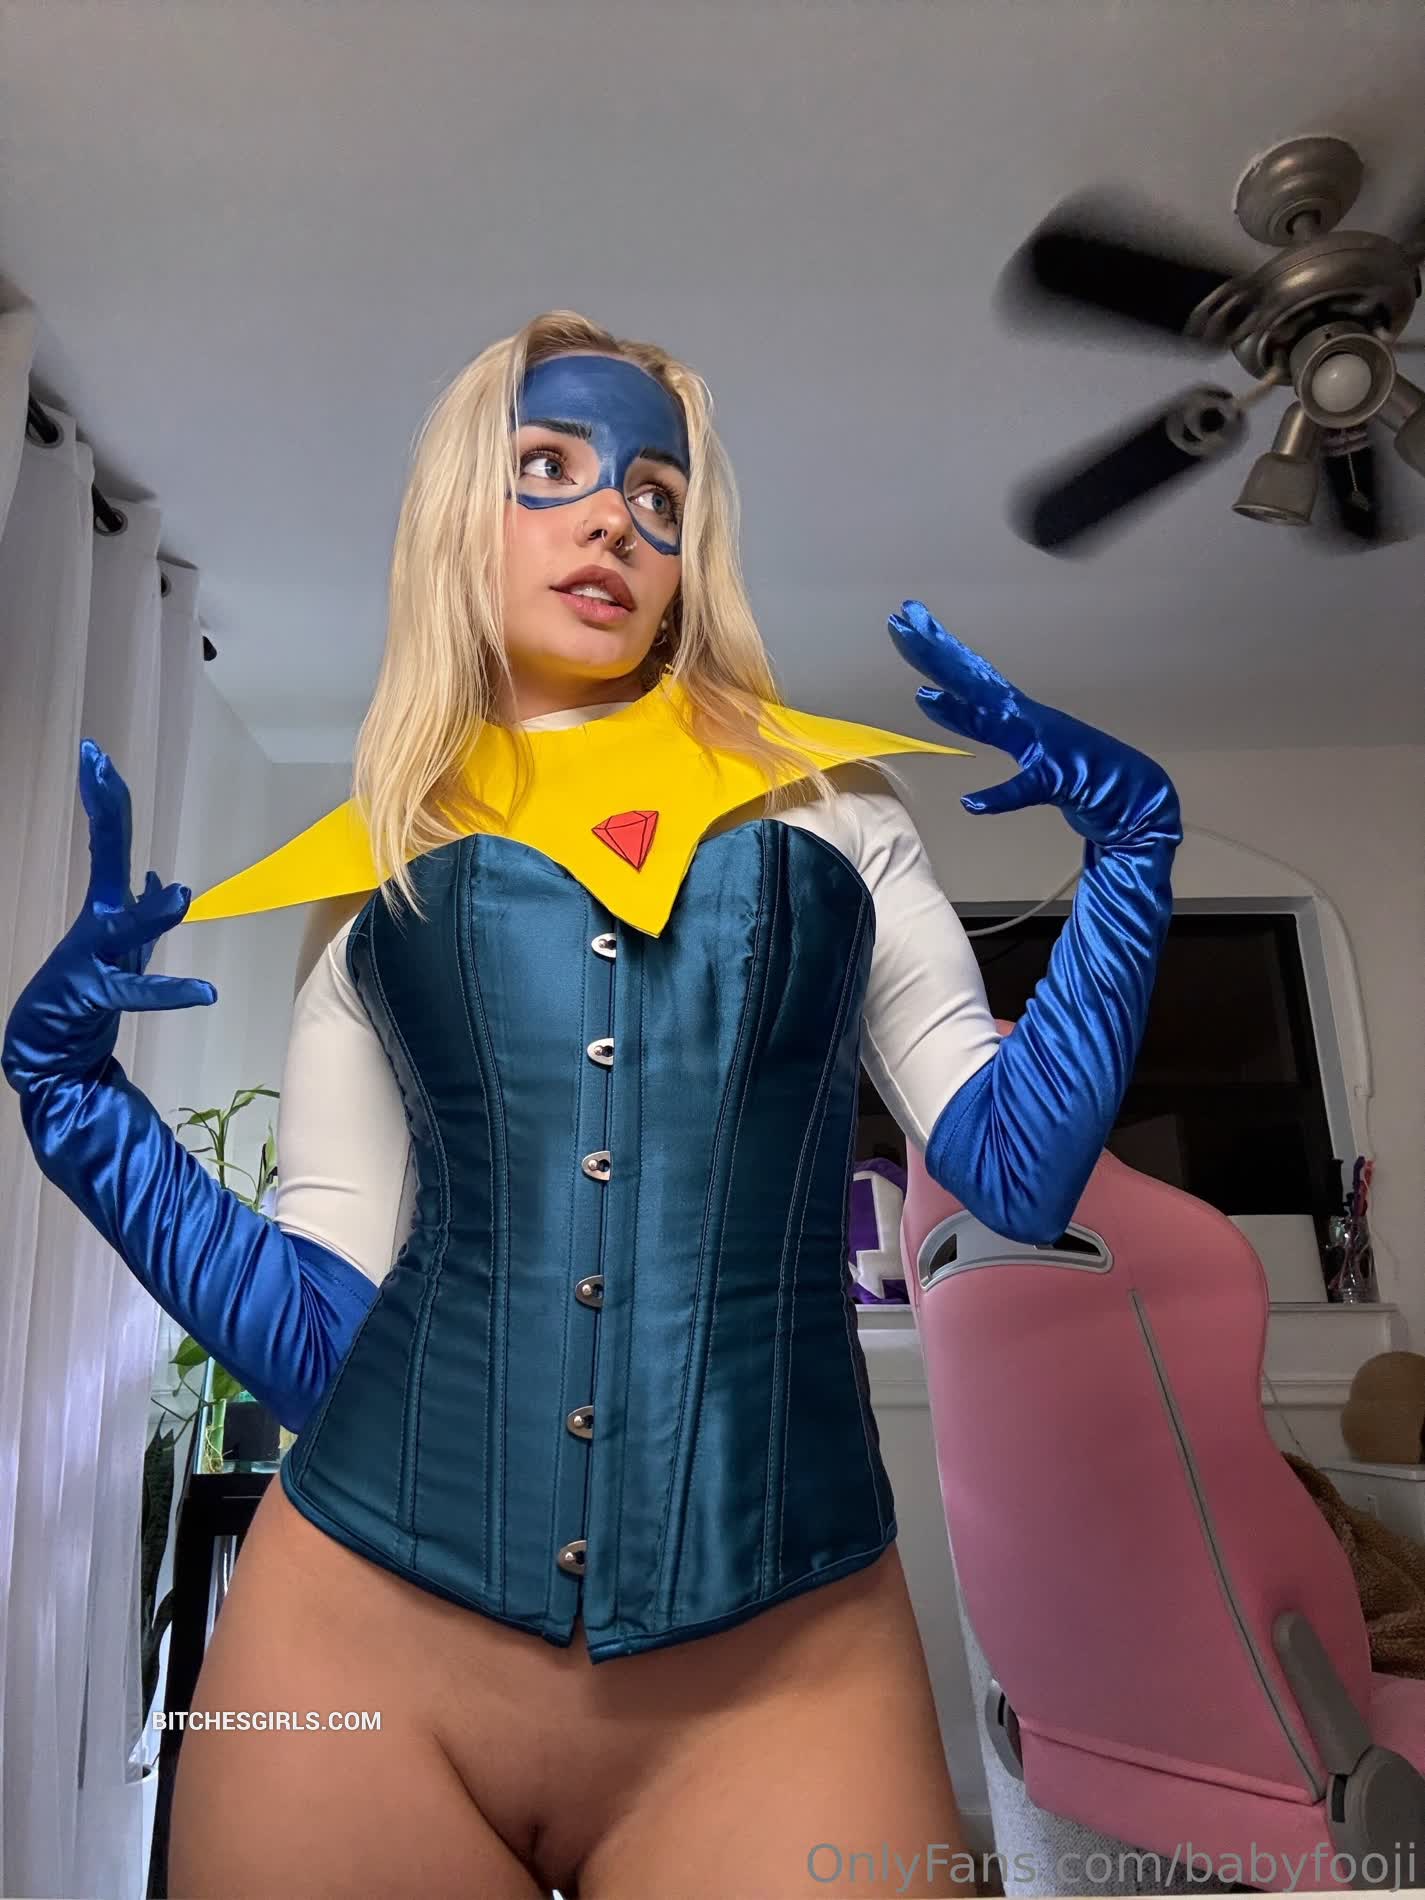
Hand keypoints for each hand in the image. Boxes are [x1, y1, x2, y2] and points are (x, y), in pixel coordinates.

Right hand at [2, 741, 215, 1088]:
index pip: (108, 842)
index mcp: (104, 908)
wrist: (51, 1052)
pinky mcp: (92, 999)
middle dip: (104, 810)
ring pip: (124, 929)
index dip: (107, 800)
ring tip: (178, 896)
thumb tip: (153, 878)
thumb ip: (137, 913)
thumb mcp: (121, 948)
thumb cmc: (87, 997)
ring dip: (150, 915)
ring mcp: (89, 959)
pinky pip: (135, 994)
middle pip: (104, 854)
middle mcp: (95, 923)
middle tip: (96, 761)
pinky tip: (204, 993)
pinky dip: (168, 993)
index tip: (98, 758)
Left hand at [887, 600, 1179, 848]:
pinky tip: (974, 802)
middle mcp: (1028, 719)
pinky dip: (1002, 796)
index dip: (936, 651)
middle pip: (974, 681)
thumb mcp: (1012, 739)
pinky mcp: (1061, 780)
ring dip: (961, 707)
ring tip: (924, 693)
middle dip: (938, 653)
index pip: (968, 677)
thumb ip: (980, 724)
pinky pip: (1028, 788)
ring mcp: (1046, 745)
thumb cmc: (1079, 773)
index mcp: (1017, 714)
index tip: (906, 623)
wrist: (1138, 798)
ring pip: (997, 720)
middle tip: (903, 620)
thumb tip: (935, 700)